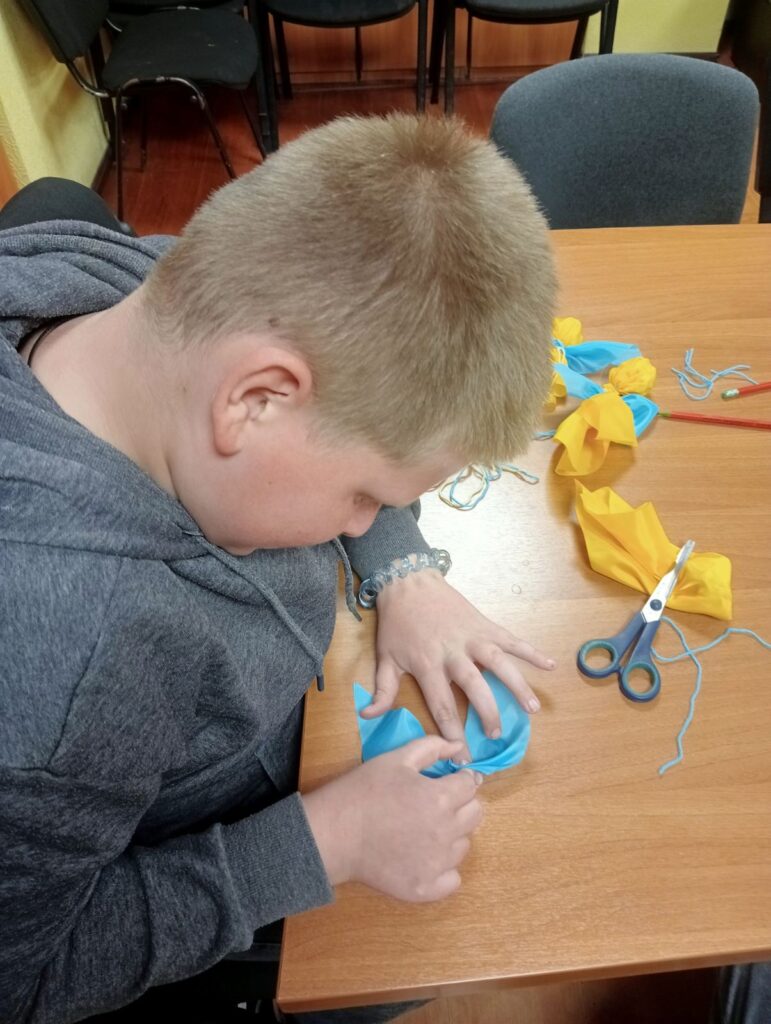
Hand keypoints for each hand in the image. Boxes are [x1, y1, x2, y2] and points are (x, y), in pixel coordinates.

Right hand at [302, 736, 482, 901]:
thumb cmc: (364, 791)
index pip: (470, 786)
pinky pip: (453, 879)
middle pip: (475, 815)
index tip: (445, 782)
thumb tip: (457, 747)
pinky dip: (444, 869)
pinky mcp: (426, 888)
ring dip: (452, 835)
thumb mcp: (396, 759)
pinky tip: (424, 857)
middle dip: (461, 804)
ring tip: (423, 829)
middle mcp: (445, 832)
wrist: (335, 833)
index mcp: (439, 798)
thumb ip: (431, 748)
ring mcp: (437, 864)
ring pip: (463, 845)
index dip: (459, 780)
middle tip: (434, 804)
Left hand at [362, 570, 555, 761]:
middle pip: (474, 686)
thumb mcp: (385, 657)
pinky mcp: (485, 624)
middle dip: (486, 713)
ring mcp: (472, 637)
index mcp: (427, 664)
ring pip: (499, 663)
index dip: (452, 731)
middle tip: (496, 735)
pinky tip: (550, 665)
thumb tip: (369, 716)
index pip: (441, 704)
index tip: (462, 755)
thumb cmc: (397, 623)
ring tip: (532, 709)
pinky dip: (532, 651)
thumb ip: (382, 690)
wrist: (409, 582)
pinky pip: (512, 639)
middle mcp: (453, 652)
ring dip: (517, 685)